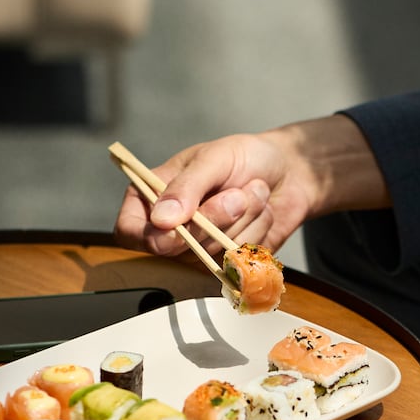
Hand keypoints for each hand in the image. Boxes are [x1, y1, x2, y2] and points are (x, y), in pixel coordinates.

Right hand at [112, 114, 388, 261]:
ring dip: (243, 220)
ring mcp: (200, 249)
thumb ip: (187, 186)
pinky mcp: (229, 262)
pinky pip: (238, 261)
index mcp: (152, 196)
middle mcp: (171, 227)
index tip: (183, 221)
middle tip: (237, 195)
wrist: (290, 170)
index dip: (152, 233)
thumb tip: (160, 220)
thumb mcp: (214, 158)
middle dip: (214, 220)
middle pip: (173, 248)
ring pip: (211, 254)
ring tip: (254, 193)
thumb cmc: (244, 157)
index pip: (130, 231)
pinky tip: (262, 213)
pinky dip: (258, 233)